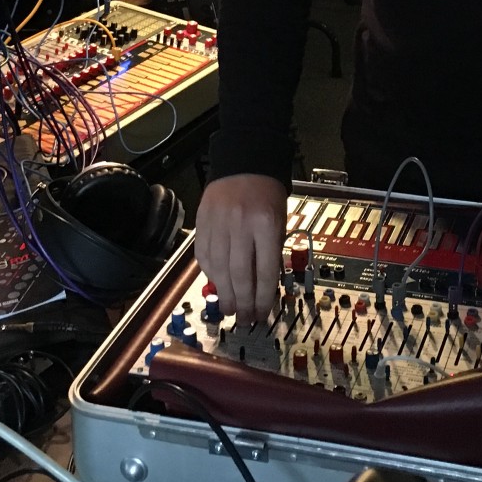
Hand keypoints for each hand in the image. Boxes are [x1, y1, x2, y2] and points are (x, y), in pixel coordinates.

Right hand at [194, 173, 285, 323]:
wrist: (244, 162)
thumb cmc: (267, 193)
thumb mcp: (279, 220)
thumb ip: (271, 250)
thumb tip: (263, 287)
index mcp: (266, 224)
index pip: (265, 270)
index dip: (264, 298)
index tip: (263, 314)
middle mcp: (240, 224)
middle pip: (240, 273)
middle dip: (243, 302)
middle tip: (244, 319)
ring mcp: (218, 223)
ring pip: (218, 268)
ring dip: (224, 294)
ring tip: (229, 309)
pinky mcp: (202, 222)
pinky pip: (203, 255)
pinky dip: (209, 273)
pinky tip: (216, 285)